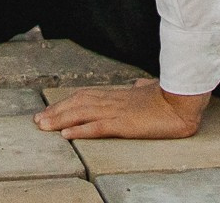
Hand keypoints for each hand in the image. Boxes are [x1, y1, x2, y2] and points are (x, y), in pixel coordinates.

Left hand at [37, 81, 206, 139]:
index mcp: (118, 94)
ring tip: (43, 126)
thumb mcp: (150, 90)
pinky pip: (97, 127)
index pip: (85, 96)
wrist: (182, 101)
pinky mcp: (125, 124)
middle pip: (77, 104)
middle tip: (37, 120)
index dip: (66, 103)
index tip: (50, 109)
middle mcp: (113, 101)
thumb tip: (136, 84)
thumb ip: (140, 87)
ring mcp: (118, 111)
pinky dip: (80, 131)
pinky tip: (66, 135)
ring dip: (60, 120)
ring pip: (81, 114)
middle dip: (55, 112)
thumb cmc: (168, 96)